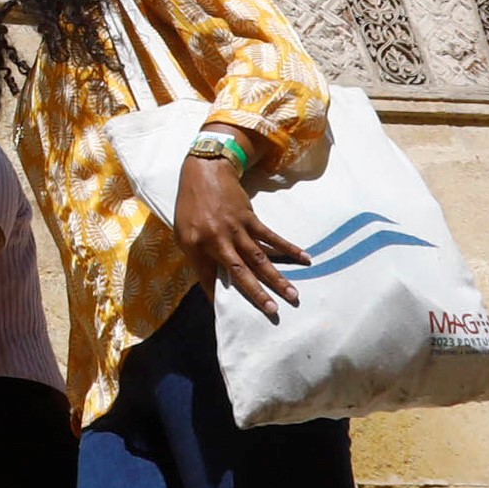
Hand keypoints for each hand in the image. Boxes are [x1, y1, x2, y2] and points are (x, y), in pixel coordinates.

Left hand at [174, 151, 306, 318]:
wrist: (204, 172)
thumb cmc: (191, 206)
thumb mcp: (183, 234)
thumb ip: (197, 257)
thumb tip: (213, 281)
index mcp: (196, 246)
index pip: (206, 278)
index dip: (215, 296)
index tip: (227, 314)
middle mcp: (217, 240)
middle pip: (241, 272)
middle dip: (257, 293)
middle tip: (273, 311)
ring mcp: (236, 229)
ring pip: (260, 258)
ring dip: (277, 277)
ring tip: (293, 293)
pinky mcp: (250, 219)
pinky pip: (271, 237)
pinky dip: (288, 248)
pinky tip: (305, 258)